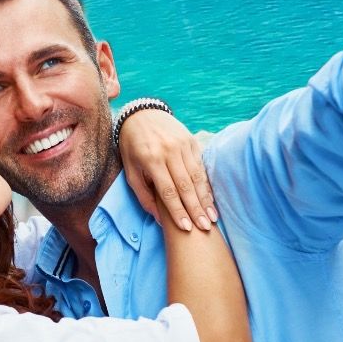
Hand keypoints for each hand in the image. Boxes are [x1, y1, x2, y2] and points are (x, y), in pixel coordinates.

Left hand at [119, 106, 218, 232]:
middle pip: (186, 186)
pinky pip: (201, 166)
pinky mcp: (192, 141)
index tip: (186, 228)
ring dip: (205, 199)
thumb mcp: (130, 170)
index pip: (168, 191)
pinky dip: (206, 184)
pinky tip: (210, 199)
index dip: (178, 211)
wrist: (141, 114)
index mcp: (151, 159)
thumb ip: (143, 195)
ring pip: (197, 177)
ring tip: (212, 217)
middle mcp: (169, 151)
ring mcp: (183, 145)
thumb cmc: (132, 147)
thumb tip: (159, 219)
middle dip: (196, 209)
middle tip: (204, 227)